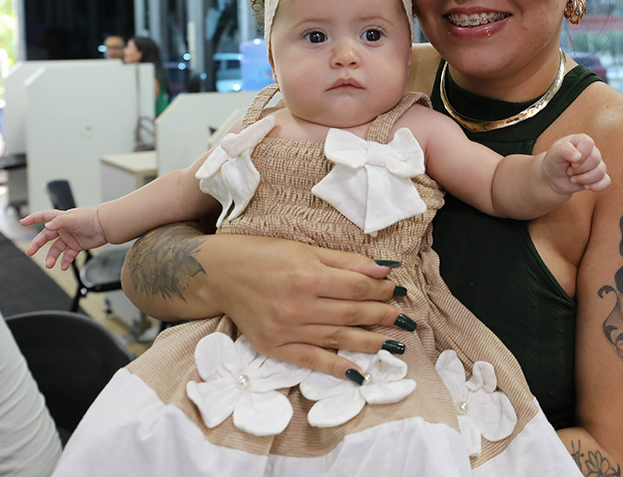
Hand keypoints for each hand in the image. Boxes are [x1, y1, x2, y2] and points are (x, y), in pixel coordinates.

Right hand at [21, 208, 107, 269]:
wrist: (106, 227)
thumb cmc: (91, 219)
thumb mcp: (73, 218)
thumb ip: (59, 222)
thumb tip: (47, 226)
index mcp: (61, 218)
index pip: (44, 216)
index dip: (33, 219)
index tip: (22, 222)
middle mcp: (63, 228)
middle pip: (46, 236)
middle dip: (37, 244)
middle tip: (29, 252)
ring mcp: (70, 237)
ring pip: (56, 248)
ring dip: (52, 257)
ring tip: (50, 264)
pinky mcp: (77, 246)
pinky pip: (68, 255)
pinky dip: (65, 261)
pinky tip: (62, 266)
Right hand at [201, 235, 414, 379]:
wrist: (220, 275)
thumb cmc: (265, 256)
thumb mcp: (307, 249)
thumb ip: (347, 262)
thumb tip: (385, 268)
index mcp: (307, 275)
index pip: (357, 287)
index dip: (382, 290)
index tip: (397, 290)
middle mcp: (298, 306)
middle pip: (352, 313)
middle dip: (382, 315)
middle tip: (402, 317)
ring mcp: (286, 330)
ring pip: (338, 338)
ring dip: (370, 343)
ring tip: (393, 344)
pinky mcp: (275, 347)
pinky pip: (311, 361)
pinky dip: (336, 368)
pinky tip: (359, 373)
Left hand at [544, 133, 610, 193]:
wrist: (554, 178)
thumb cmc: (555, 162)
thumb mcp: (554, 154)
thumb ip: (564, 150)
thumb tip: (578, 156)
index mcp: (581, 141)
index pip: (588, 143)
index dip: (581, 154)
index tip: (571, 162)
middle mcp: (592, 151)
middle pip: (595, 159)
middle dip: (579, 169)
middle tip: (569, 171)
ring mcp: (597, 164)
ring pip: (600, 172)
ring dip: (584, 179)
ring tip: (573, 178)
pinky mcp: (599, 177)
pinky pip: (606, 182)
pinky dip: (595, 186)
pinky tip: (585, 186)